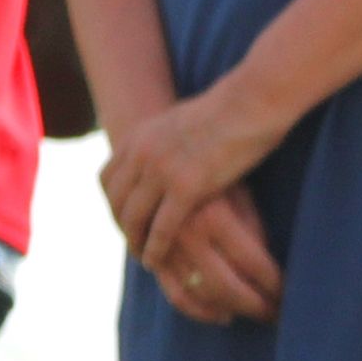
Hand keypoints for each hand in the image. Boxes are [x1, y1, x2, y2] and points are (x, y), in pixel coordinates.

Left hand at [101, 76, 292, 274]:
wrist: (253, 100)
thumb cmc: (234, 107)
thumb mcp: (184, 119)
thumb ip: (168, 137)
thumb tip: (172, 147)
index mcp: (138, 135)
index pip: (108, 180)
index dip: (114, 204)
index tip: (125, 219)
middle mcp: (141, 153)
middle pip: (116, 201)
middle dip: (122, 226)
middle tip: (133, 244)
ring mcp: (161, 170)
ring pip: (134, 217)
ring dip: (135, 242)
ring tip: (143, 258)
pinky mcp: (186, 186)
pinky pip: (162, 226)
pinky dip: (156, 247)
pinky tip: (156, 260)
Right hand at [152, 187, 284, 325]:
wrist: (164, 163)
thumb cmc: (215, 176)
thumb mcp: (241, 195)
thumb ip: (252, 232)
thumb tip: (268, 272)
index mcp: (214, 217)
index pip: (253, 263)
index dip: (275, 285)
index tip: (293, 296)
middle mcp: (186, 235)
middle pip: (227, 286)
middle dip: (257, 305)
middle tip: (279, 315)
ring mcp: (166, 249)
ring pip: (201, 294)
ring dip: (232, 310)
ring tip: (258, 314)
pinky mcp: (153, 257)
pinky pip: (175, 294)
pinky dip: (199, 310)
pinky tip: (224, 316)